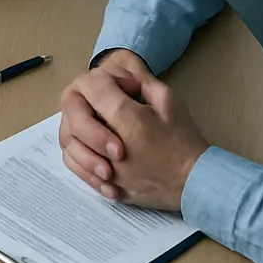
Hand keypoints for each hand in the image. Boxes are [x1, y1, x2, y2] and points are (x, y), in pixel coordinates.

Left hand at [58, 49, 208, 210]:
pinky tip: (89, 145)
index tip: (119, 86)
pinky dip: (76, 151)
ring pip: (68, 139)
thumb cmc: (183, 140)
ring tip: (93, 123)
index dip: (102, 79)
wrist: (193, 182)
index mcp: (128, 120)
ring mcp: (105, 169)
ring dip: (77, 125)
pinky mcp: (104, 186)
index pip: (93, 87)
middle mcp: (110, 147)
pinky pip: (74, 165)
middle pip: (73, 112)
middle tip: (102, 103)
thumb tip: (115, 76)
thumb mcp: (168, 100)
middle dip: (83, 100)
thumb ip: (140, 81)